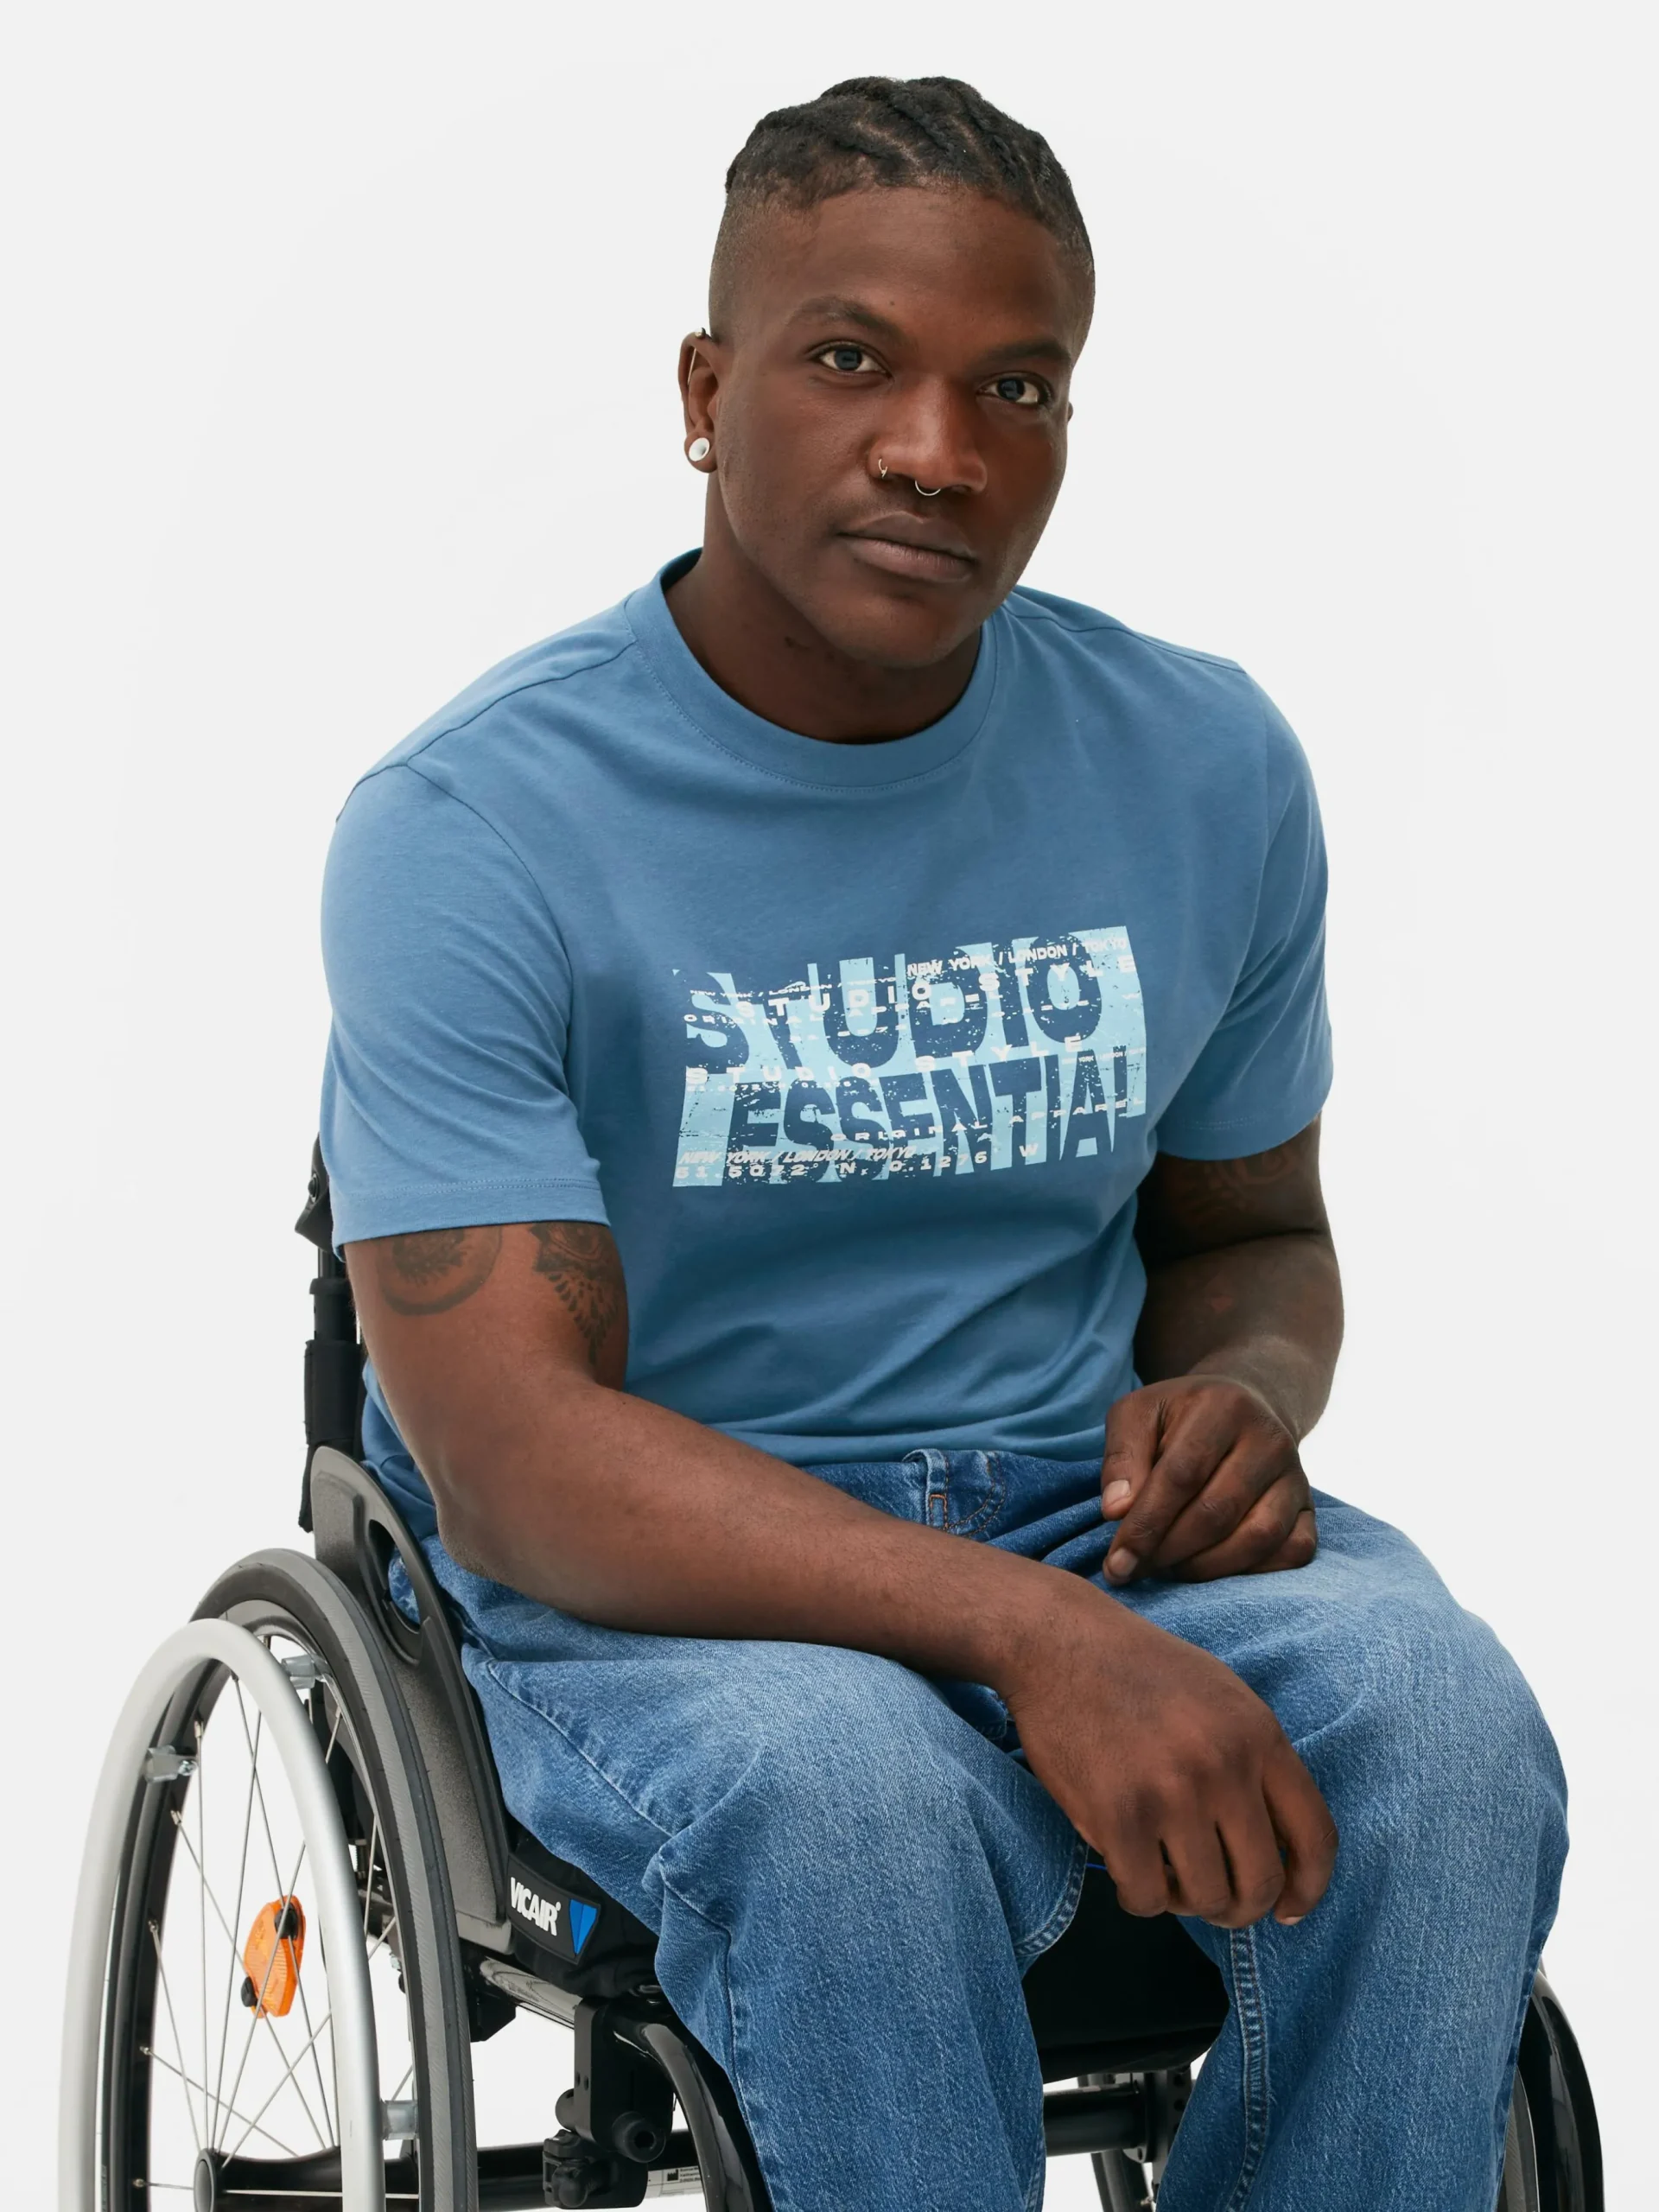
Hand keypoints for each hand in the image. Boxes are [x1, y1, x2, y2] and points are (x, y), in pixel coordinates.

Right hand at [1001, 1583, 1336, 1925]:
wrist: (1058, 1642)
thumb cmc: (1139, 1671)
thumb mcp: (1223, 1696)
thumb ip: (1256, 1761)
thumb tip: (1281, 1846)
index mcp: (1259, 1735)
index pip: (1317, 1837)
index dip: (1309, 1888)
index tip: (1289, 1911)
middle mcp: (1225, 1766)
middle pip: (1263, 1882)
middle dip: (1242, 1909)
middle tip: (1216, 1902)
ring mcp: (1172, 1793)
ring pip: (1207, 1900)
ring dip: (1188, 1903)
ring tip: (1165, 1876)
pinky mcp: (1119, 1815)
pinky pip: (1147, 1898)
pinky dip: (1140, 1898)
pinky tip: (1129, 1872)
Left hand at [1101, 1375, 1316, 1583]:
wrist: (1246, 1403)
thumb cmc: (1181, 1415)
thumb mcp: (1139, 1414)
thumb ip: (1122, 1456)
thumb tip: (1117, 1512)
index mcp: (1223, 1407)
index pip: (1182, 1475)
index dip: (1146, 1524)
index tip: (1116, 1561)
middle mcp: (1269, 1439)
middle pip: (1217, 1512)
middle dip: (1168, 1551)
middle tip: (1134, 1570)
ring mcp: (1296, 1475)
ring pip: (1256, 1538)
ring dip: (1205, 1567)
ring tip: (1168, 1568)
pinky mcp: (1310, 1507)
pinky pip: (1292, 1552)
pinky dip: (1252, 1572)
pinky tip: (1214, 1568)